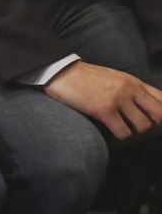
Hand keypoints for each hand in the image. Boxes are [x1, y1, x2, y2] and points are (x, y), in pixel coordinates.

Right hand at [45, 61, 161, 141]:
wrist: (61, 72)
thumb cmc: (85, 78)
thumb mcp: (114, 78)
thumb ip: (131, 90)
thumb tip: (144, 108)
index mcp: (134, 82)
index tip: (153, 124)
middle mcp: (130, 89)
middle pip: (160, 115)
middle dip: (154, 129)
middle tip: (141, 134)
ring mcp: (118, 99)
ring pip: (144, 127)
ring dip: (136, 137)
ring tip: (125, 137)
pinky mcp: (104, 109)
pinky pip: (123, 133)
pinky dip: (120, 141)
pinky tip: (112, 139)